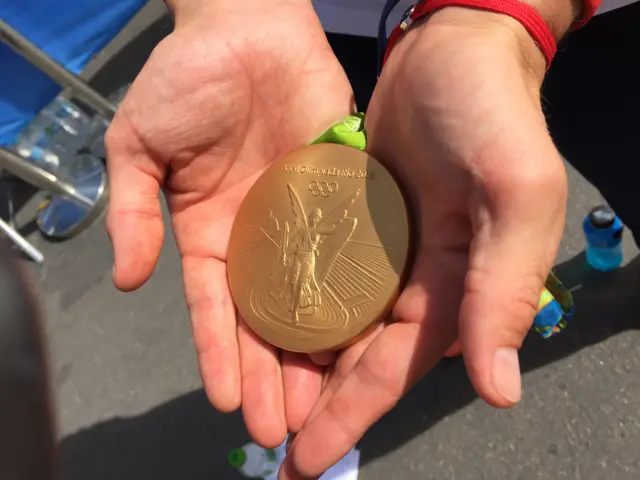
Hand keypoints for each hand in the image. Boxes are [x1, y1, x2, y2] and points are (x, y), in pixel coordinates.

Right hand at [105, 0, 352, 446]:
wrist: (246, 25)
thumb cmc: (186, 78)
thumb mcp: (139, 145)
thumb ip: (131, 210)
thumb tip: (124, 277)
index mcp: (211, 234)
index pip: (214, 310)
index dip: (220, 356)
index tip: (231, 402)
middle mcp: (260, 238)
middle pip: (267, 321)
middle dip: (272, 375)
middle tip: (285, 426)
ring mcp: (304, 221)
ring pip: (313, 299)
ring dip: (316, 353)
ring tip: (324, 404)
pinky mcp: (343, 195)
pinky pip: (353, 249)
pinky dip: (358, 293)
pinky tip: (365, 336)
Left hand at [280, 8, 566, 477]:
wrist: (452, 51)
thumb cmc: (491, 114)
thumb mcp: (514, 194)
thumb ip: (504, 288)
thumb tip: (499, 389)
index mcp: (452, 287)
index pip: (395, 368)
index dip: (352, 415)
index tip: (308, 458)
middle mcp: (414, 280)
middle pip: (357, 357)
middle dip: (317, 403)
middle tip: (270, 443)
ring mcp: (380, 251)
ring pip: (333, 322)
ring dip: (296, 361)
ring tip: (255, 397)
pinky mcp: (352, 219)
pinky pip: (318, 272)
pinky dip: (292, 302)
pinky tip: (261, 324)